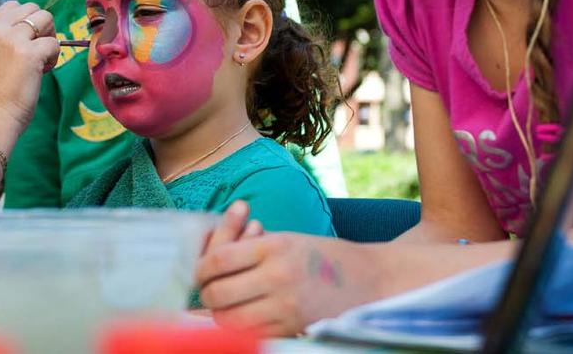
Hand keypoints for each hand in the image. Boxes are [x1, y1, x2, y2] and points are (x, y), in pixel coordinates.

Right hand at [0, 1, 58, 147]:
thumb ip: (1, 43)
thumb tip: (31, 35)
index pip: (11, 7)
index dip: (25, 23)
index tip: (25, 43)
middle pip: (31, 8)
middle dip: (41, 27)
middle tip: (38, 51)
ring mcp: (13, 40)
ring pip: (45, 18)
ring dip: (49, 38)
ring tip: (42, 61)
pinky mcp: (30, 54)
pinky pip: (54, 43)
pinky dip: (54, 57)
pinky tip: (43, 72)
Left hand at [196, 201, 379, 336]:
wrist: (371, 280)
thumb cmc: (323, 255)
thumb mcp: (286, 239)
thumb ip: (248, 247)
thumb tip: (209, 259)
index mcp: (273, 247)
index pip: (218, 260)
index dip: (201, 267)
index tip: (202, 270)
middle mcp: (277, 276)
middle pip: (218, 294)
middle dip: (207, 293)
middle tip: (210, 289)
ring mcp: (286, 306)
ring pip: (230, 320)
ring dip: (221, 314)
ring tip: (226, 305)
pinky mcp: (293, 328)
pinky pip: (252, 333)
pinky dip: (242, 327)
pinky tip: (245, 316)